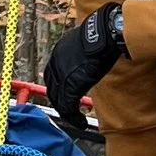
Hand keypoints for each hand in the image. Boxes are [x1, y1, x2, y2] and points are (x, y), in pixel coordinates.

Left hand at [43, 1, 129, 123]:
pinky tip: (81, 122)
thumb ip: (82, 53)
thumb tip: (90, 56)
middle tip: (70, 113)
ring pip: (59, 101)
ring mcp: (62, 75)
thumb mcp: (85, 43)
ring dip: (67, 113)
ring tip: (77, 120)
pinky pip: (68, 107)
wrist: (104, 34)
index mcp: (58, 53)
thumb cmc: (101, 34)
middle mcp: (56, 64)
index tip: (66, 97)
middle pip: (53, 90)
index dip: (58, 89)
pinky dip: (74, 117)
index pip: (52, 76)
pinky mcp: (71, 86)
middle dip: (60, 103)